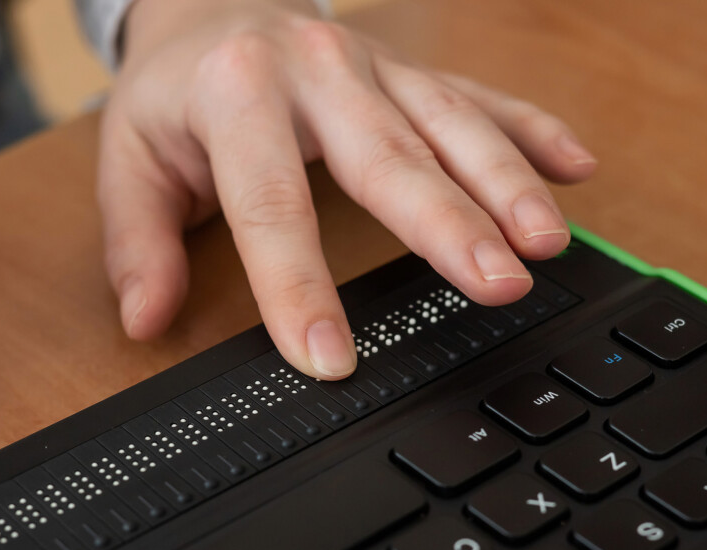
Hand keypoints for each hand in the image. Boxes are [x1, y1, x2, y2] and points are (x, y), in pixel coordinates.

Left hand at [96, 0, 595, 379]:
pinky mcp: (412, 71)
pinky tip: (577, 167)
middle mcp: (316, 70)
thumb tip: (146, 317)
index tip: (329, 357)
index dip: (299, 286)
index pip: (272, 204)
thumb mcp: (129, 157)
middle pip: (388, 157)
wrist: (211, 5)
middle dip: (448, 224)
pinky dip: (531, 131)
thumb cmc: (175, 92)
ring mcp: (374, 66)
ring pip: (450, 123)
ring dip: (506, 182)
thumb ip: (137, 241)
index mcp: (236, 93)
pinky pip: (479, 97)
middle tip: (496, 284)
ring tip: (547, 240)